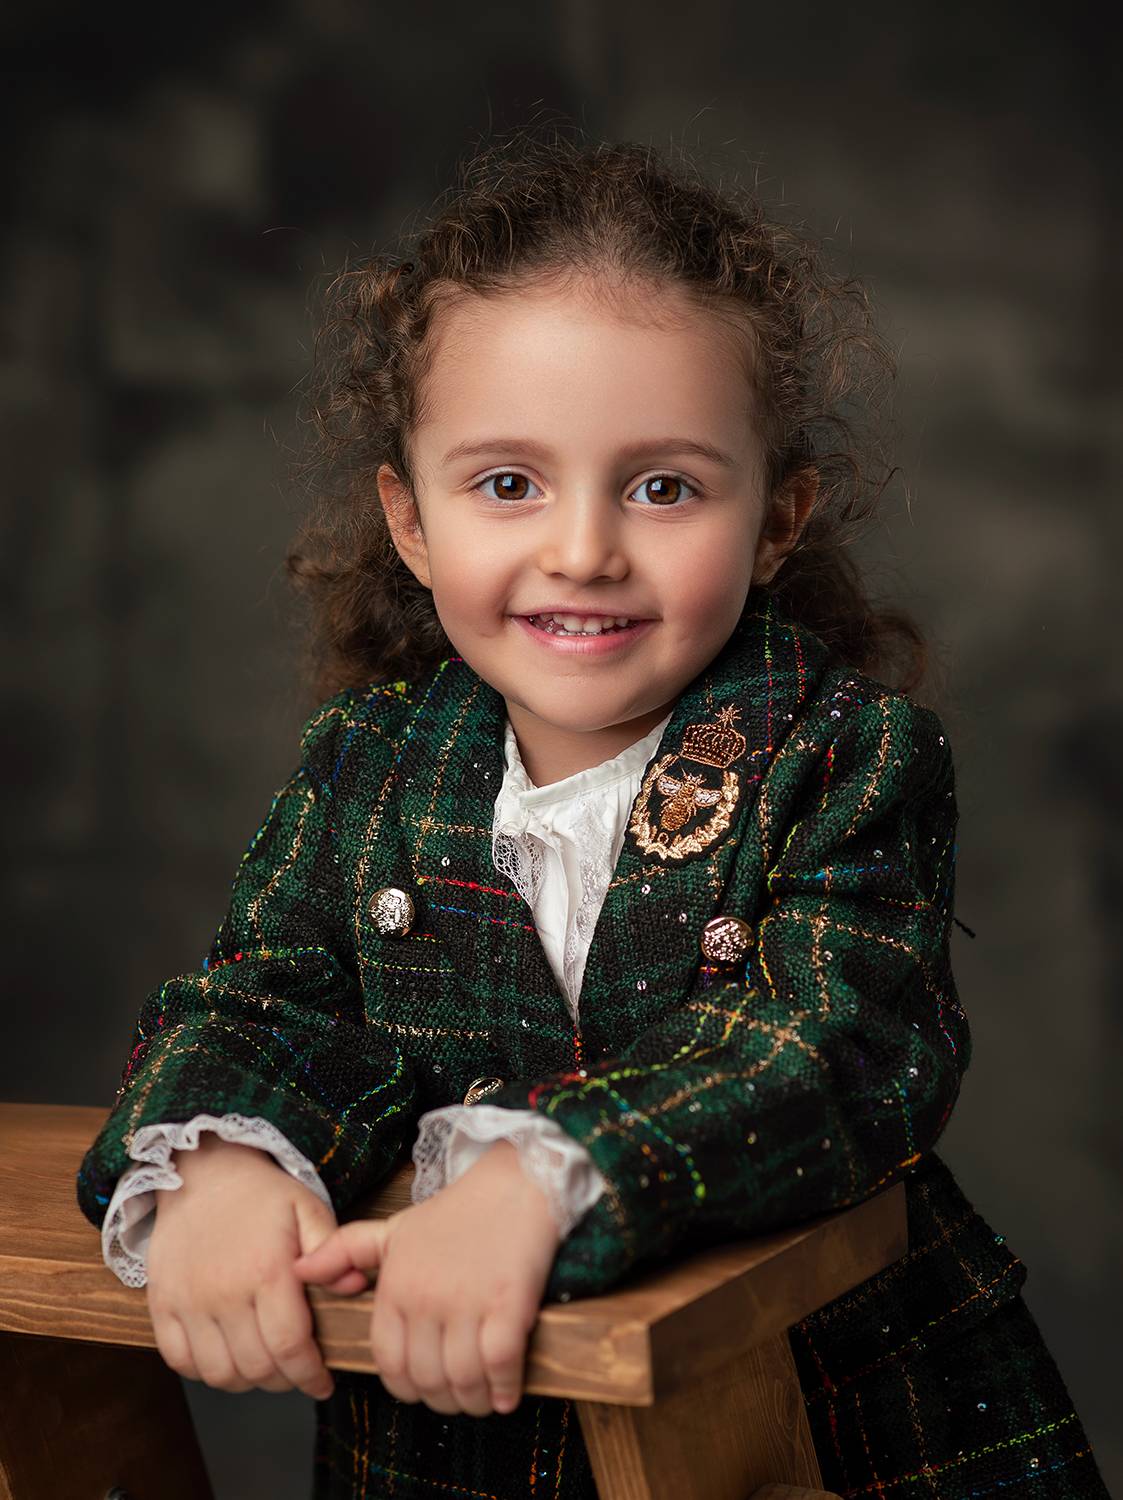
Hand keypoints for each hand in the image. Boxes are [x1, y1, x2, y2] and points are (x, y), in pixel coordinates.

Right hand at [146, 1133, 345, 1399]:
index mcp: (266, 1270)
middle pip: (256, 1367)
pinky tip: (226, 1356)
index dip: (309, 1375)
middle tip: (295, 1370)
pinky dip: (204, 1370)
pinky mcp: (162, 1303)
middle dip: (283, 1380)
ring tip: (264, 1366)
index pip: (289, 1346)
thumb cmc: (261, 1194)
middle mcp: (224, 1292)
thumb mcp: (307, 1209)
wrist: (202, 1171)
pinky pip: (180, 1360)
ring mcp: (188, 1301)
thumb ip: (333, 1250)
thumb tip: (356, 1287)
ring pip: (218, 1373)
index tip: (322, 1383)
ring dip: (246, 1380)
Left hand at [293, 1139, 561, 1416]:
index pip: (389, 1364)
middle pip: (426, 1379)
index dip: (407, 1387)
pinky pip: (500, 1365)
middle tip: (459, 1397)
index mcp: (396, 1287)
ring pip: (463, 1380)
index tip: (425, 1388)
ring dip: (474, 1401)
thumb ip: (344, 1252)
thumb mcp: (393, 1230)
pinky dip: (504, 1389)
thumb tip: (298, 1270)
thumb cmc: (455, 1213)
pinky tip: (507, 1392)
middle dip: (443, 1400)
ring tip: (484, 1398)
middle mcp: (426, 1298)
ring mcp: (469, 1302)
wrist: (516, 1182)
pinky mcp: (510, 1303)